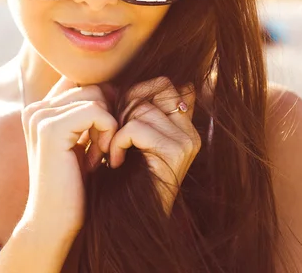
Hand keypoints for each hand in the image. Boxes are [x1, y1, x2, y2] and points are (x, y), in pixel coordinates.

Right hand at [20, 78, 117, 236]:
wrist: (55, 222)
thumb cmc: (74, 185)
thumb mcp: (83, 141)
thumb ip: (89, 112)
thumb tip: (114, 85)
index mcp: (41, 108)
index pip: (85, 83)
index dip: (105, 105)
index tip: (104, 136)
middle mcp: (36, 108)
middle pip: (94, 87)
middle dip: (107, 118)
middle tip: (100, 151)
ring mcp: (40, 116)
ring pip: (97, 97)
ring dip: (108, 127)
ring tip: (98, 155)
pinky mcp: (50, 129)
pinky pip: (97, 112)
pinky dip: (108, 135)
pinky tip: (97, 160)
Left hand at [103, 77, 200, 215]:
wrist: (127, 219)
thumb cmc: (121, 177)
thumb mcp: (130, 138)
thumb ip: (136, 111)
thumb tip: (120, 83)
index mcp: (182, 124)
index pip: (163, 83)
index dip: (136, 91)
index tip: (118, 114)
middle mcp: (190, 130)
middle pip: (157, 88)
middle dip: (126, 104)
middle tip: (112, 131)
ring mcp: (187, 141)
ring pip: (142, 109)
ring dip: (117, 129)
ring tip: (112, 151)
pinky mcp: (175, 152)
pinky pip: (136, 129)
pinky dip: (118, 143)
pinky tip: (115, 162)